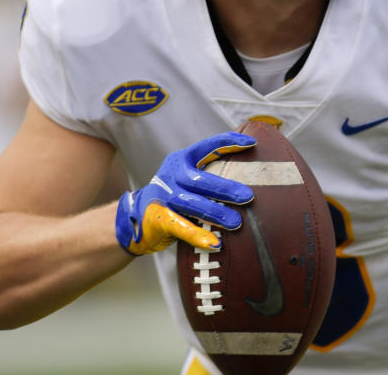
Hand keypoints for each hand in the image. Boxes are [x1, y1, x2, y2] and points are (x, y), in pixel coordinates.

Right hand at [115, 131, 255, 254]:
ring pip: (192, 204)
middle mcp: (173, 175)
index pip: (207, 146)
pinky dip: (198, 236)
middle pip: (200, 179)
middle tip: (248, 196)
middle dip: (225, 188)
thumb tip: (251, 174)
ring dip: (216, 213)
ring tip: (236, 223)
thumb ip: (211, 173)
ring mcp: (165, 197)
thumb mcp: (187, 177)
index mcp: (182, 159)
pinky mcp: (159, 219)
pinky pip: (181, 227)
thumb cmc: (174, 195)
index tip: (252, 144)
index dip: (228, 143)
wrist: (136, 216)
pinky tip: (215, 243)